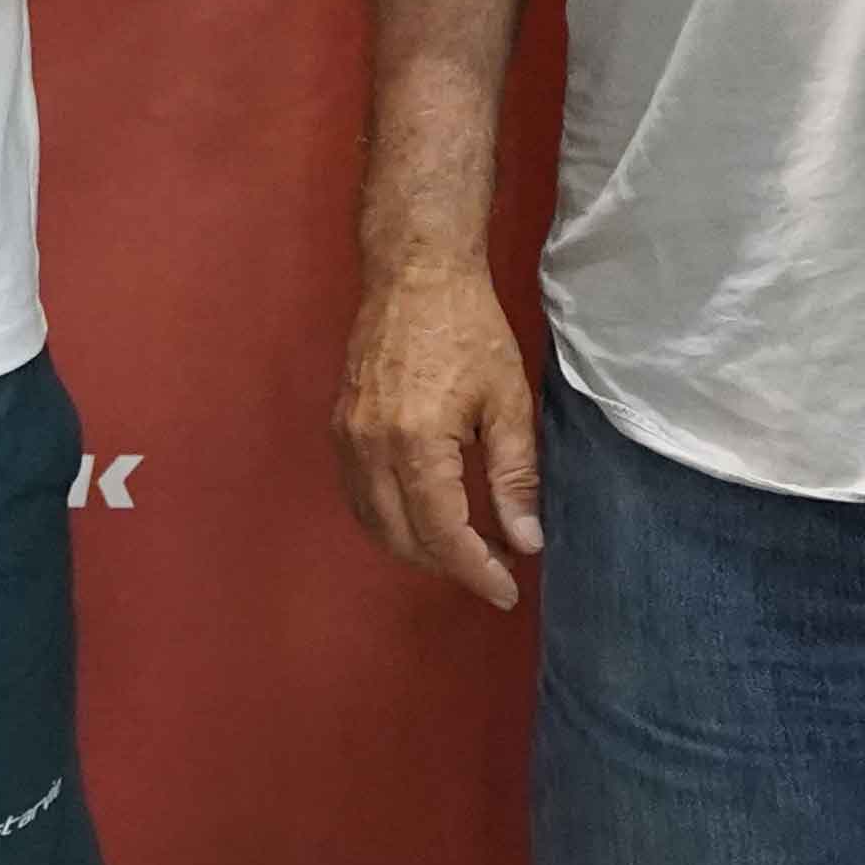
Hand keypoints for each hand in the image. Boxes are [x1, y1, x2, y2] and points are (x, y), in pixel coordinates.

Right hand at [336, 258, 543, 608]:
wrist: (414, 272)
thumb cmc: (469, 329)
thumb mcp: (508, 401)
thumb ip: (515, 476)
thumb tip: (525, 541)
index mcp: (416, 443)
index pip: (442, 534)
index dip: (476, 571)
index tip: (507, 591)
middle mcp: (371, 447)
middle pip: (403, 538)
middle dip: (448, 565)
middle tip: (494, 568)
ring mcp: (347, 438)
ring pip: (374, 523)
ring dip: (416, 548)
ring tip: (463, 547)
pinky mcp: (339, 426)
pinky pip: (357, 496)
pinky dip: (388, 520)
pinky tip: (422, 516)